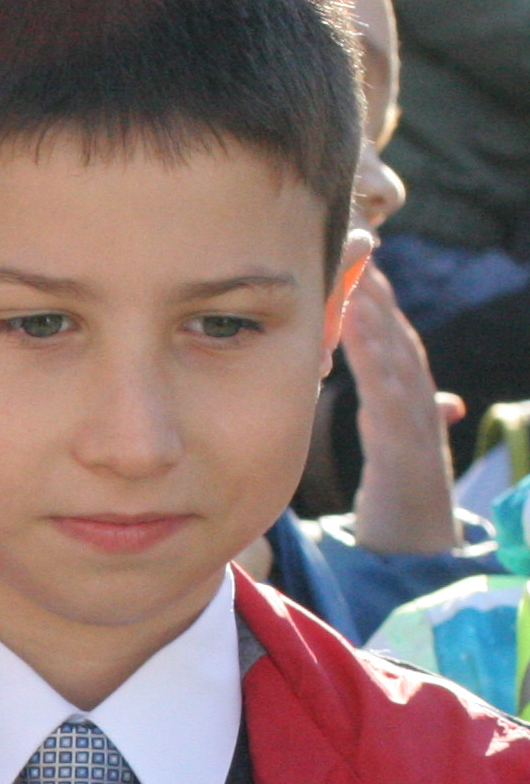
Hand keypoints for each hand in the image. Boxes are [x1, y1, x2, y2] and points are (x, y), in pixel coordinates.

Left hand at [344, 261, 465, 556]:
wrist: (417, 540)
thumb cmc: (402, 487)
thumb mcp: (395, 439)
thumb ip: (397, 407)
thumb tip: (431, 394)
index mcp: (407, 392)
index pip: (390, 332)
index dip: (376, 293)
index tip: (355, 254)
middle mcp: (416, 395)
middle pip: (395, 330)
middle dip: (377, 287)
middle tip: (356, 243)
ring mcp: (415, 416)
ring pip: (396, 352)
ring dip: (378, 312)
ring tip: (356, 274)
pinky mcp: (407, 440)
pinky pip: (389, 390)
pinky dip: (372, 357)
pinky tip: (352, 329)